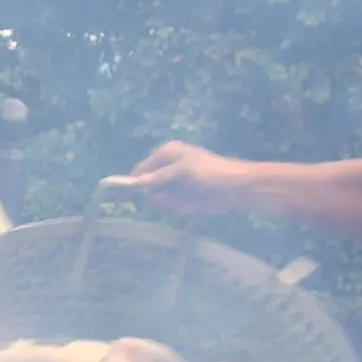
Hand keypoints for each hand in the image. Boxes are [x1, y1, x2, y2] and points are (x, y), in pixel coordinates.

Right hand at [129, 140, 249, 214]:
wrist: (236, 188)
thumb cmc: (210, 172)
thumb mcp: (183, 171)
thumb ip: (160, 177)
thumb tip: (137, 182)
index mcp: (168, 154)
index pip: (142, 168)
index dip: (133, 181)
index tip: (124, 196)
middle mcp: (170, 167)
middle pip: (150, 186)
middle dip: (160, 196)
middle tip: (174, 197)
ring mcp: (178, 184)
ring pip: (163, 200)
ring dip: (173, 203)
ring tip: (190, 200)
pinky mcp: (186, 198)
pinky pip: (176, 206)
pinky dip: (185, 207)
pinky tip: (197, 204)